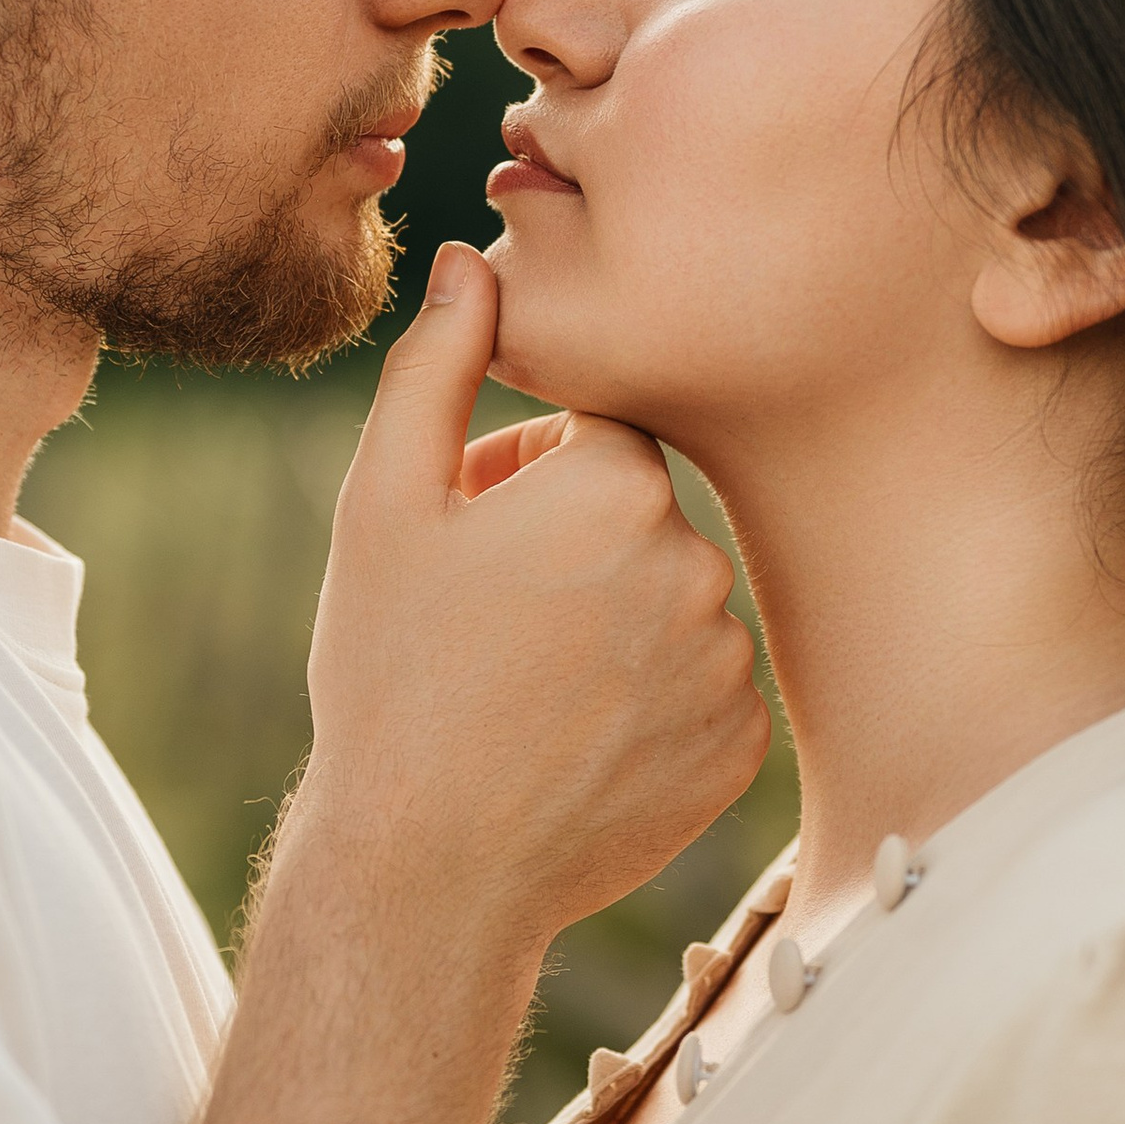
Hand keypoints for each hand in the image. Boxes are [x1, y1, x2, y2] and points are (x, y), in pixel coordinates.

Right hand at [289, 244, 768, 964]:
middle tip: (488, 623)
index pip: (596, 434)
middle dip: (573, 548)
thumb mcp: (384, 503)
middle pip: (640, 515)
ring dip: (617, 625)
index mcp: (615, 481)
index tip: (476, 543)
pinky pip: (703, 688)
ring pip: (673, 602)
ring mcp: (726, 661)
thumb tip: (477, 255)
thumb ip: (438, 362)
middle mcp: (695, 560)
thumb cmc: (389, 674)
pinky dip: (651, 704)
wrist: (426, 869)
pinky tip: (577, 741)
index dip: (523, 481)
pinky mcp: (741, 745)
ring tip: (527, 690)